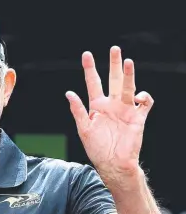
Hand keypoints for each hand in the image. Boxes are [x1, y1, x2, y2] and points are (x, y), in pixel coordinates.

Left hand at [66, 46, 153, 178]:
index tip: (86, 55)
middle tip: (115, 49)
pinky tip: (139, 96)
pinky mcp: (138, 117)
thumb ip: (78, 111)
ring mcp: (125, 110)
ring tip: (128, 62)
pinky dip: (144, 97)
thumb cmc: (97, 151)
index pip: (94, 83)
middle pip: (113, 80)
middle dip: (114, 64)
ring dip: (129, 75)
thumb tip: (69, 93)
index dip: (90, 69)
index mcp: (97, 107)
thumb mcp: (84, 130)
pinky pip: (145, 102)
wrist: (114, 165)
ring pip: (128, 87)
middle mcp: (112, 105)